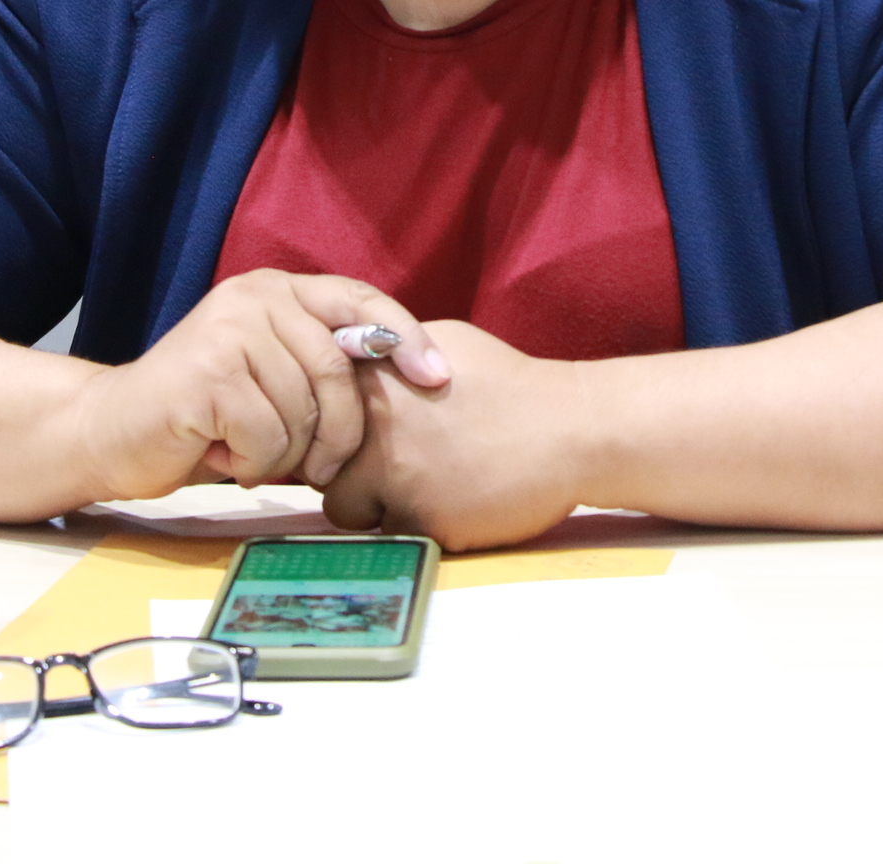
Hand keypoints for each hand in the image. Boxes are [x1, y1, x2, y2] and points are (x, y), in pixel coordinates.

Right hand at [68, 270, 449, 500]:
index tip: (438, 379)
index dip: (406, 337)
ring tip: (248, 450)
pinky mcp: (207, 373)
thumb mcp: (273, 378)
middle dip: (341, 432)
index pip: (359, 300)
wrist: (112, 432)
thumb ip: (322, 368)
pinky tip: (222, 453)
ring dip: (286, 453)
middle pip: (337, 370)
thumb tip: (411, 382)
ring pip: (303, 410)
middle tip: (319, 468)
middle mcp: (254, 297)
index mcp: (275, 290)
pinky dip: (254, 462)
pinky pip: (269, 436)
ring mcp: (228, 330)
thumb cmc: (205, 417)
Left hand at [322, 320, 589, 551]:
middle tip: (384, 467)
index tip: (348, 434)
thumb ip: (387, 358)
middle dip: (341, 469)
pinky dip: (411, 528)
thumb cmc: (509, 383)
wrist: (570, 429)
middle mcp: (373, 426)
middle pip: (317, 463)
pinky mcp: (421, 521)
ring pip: (343, 508)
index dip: (326, 426)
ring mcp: (395, 476)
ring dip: (370, 505)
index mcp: (375, 379)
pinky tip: (447, 508)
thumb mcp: (440, 345)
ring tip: (416, 489)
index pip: (312, 408)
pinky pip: (388, 536)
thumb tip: (345, 367)